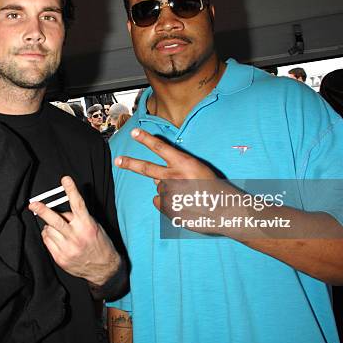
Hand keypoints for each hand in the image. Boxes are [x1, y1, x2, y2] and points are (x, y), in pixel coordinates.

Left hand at [28, 176, 119, 285]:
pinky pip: (47, 241)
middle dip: (43, 211)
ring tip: (60, 231)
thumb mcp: (94, 226)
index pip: (78, 204)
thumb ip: (78, 218)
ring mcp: (67, 249)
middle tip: (33, 204)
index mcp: (87, 226)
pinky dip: (49, 237)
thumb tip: (62, 211)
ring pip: (49, 230)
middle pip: (56, 220)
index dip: (71, 190)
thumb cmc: (99, 244)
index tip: (65, 179)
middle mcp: (77, 237)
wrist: (103, 269)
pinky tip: (58, 239)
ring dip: (51, 227)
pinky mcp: (60, 258)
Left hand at [114, 128, 236, 232]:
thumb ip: (177, 170)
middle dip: (130, 163)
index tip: (134, 132)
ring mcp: (170, 193)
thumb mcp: (198, 170)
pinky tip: (180, 204)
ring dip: (167, 189)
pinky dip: (166, 202)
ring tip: (186, 194)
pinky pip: (158, 201)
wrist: (224, 210)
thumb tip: (158, 179)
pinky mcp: (168, 208)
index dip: (145, 139)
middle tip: (118, 160)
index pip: (160, 147)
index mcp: (184, 163)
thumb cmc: (214, 187)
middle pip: (147, 168)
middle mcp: (175, 177)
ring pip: (159, 187)